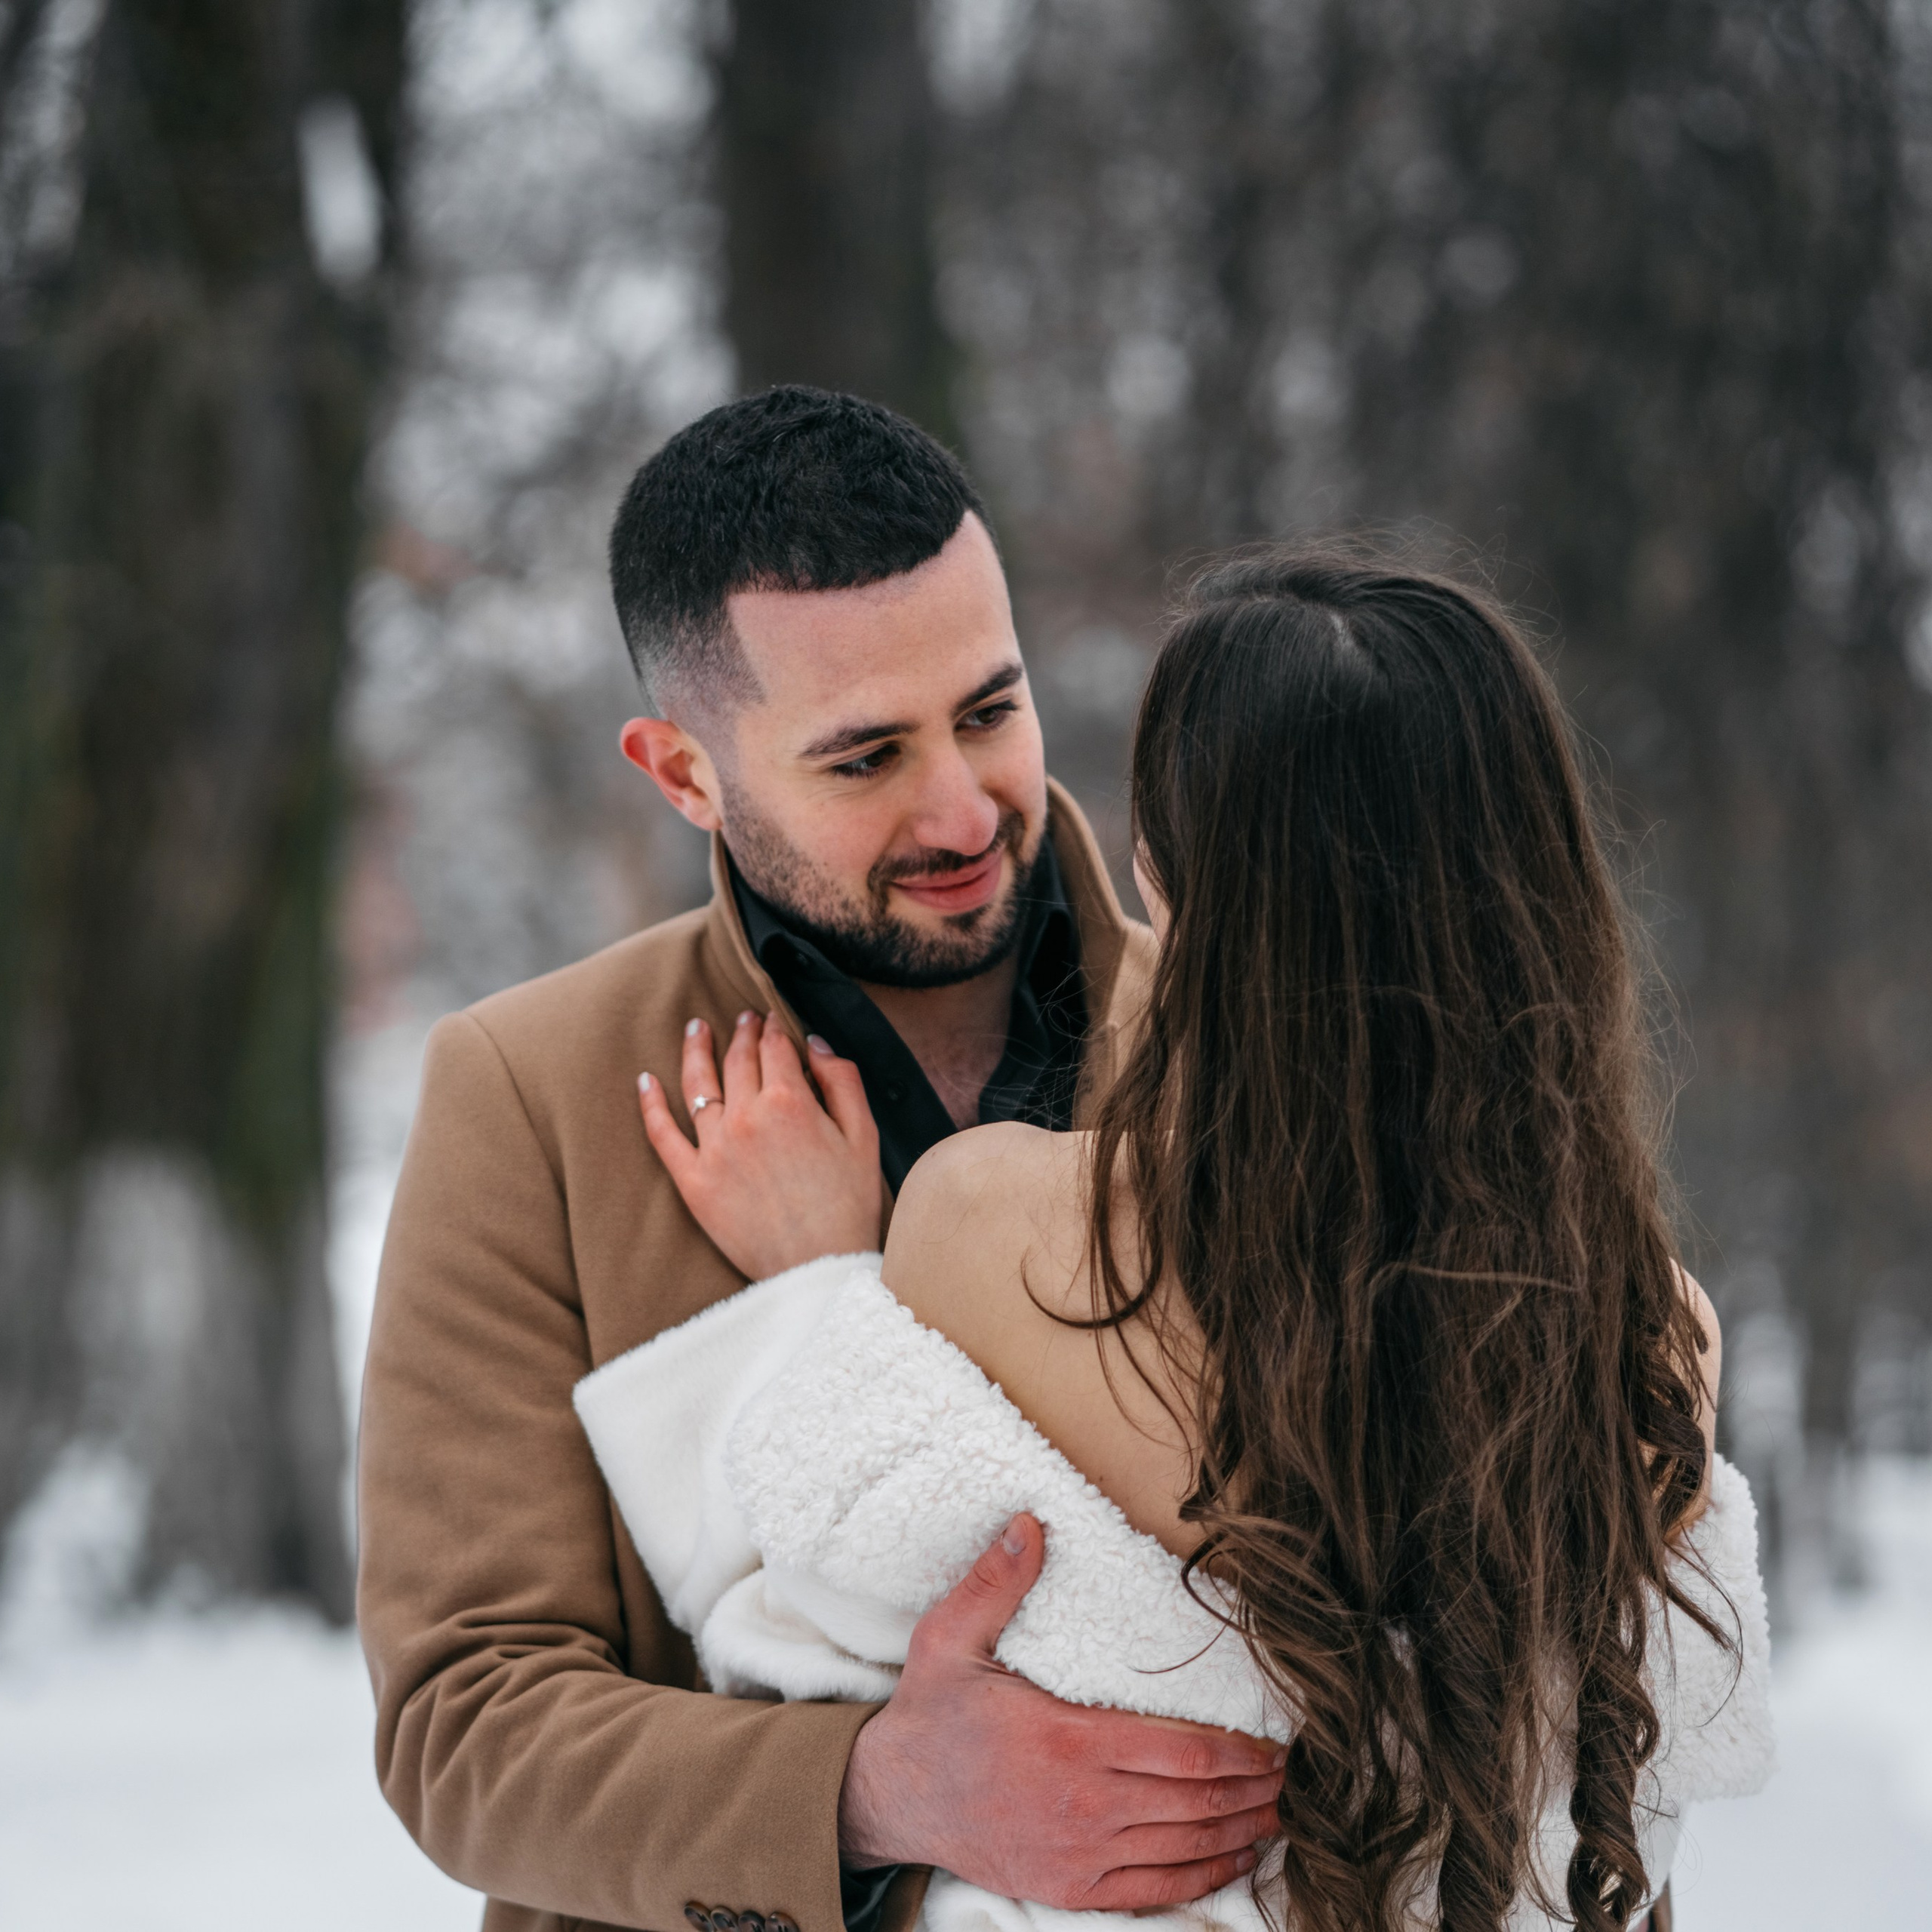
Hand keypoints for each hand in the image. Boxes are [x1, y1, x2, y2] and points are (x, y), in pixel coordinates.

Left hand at [638, 1010, 883, 1279]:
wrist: (819, 1269)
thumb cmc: (848, 1205)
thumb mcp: (864, 1135)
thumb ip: (842, 1080)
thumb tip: (815, 1043)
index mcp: (791, 1102)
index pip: (776, 1048)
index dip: (774, 1029)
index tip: (773, 1021)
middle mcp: (747, 1117)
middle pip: (738, 1060)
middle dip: (742, 1033)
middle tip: (743, 1018)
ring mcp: (714, 1149)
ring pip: (697, 1084)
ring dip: (696, 1049)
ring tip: (696, 1028)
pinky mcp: (693, 1181)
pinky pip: (662, 1133)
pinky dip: (650, 1103)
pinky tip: (646, 1080)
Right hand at [839, 1514, 1283, 1910]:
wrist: (892, 1798)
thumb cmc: (932, 1714)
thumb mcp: (950, 1637)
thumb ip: (995, 1582)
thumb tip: (1031, 1522)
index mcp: (1065, 1741)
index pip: (1182, 1751)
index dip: (1239, 1751)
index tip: (1274, 1741)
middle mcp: (1081, 1804)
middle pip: (1196, 1802)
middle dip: (1254, 1789)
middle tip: (1292, 1775)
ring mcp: (1078, 1854)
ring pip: (1184, 1846)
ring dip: (1240, 1831)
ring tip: (1277, 1811)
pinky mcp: (1069, 1888)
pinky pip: (1154, 1889)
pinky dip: (1203, 1875)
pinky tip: (1233, 1857)